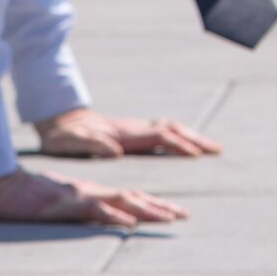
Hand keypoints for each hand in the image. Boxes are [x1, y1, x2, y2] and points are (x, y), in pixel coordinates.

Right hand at [0, 167, 185, 228]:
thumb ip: (74, 210)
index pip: (125, 198)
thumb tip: (98, 221)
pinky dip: (113, 214)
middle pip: (130, 198)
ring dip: (146, 209)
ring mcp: (76, 197)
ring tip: (169, 217)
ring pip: (119, 201)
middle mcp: (87, 192)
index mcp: (86, 193)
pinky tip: (128, 222)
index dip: (151, 204)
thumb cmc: (20, 195)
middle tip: (183, 216)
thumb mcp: (54, 204)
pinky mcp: (63, 203)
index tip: (173, 212)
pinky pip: (93, 209)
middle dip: (158, 207)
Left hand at [35, 107, 221, 159]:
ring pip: (170, 129)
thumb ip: (91, 144)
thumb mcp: (71, 142)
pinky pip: (163, 133)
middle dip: (195, 139)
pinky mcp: (132, 132)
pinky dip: (180, 137)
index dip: (177, 145)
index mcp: (124, 133)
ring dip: (191, 137)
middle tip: (218, 150)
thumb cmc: (63, 137)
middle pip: (171, 129)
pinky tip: (187, 145)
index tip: (196, 154)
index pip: (158, 137)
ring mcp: (134, 129)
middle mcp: (133, 128)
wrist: (59, 121)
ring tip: (212, 148)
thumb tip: (114, 150)